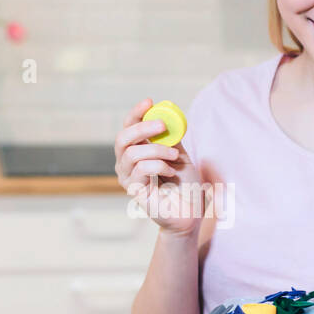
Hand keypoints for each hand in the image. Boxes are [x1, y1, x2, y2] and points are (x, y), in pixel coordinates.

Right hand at [115, 98, 203, 237]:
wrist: (191, 212)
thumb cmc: (185, 185)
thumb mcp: (180, 155)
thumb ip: (170, 138)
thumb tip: (167, 115)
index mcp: (136, 151)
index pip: (128, 128)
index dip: (136, 113)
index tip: (149, 101)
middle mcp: (127, 164)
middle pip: (122, 138)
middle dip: (142, 128)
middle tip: (162, 125)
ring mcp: (128, 179)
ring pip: (133, 153)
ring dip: (158, 150)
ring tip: (175, 157)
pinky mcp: (134, 192)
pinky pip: (141, 170)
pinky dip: (159, 165)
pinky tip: (170, 172)